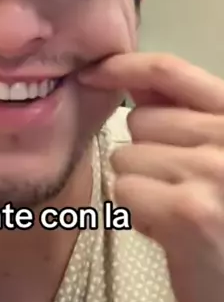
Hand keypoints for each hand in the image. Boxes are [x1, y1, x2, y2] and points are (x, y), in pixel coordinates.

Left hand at [78, 53, 223, 301]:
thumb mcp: (215, 158)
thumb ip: (181, 116)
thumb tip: (128, 76)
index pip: (171, 70)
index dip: (123, 65)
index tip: (90, 72)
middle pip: (139, 120)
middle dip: (144, 155)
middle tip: (179, 191)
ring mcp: (214, 171)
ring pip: (127, 158)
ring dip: (142, 189)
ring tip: (180, 215)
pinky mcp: (191, 212)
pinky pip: (125, 192)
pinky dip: (139, 217)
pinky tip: (173, 236)